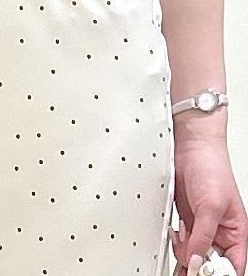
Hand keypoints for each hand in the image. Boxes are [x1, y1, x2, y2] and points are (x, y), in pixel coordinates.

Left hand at [169, 138, 247, 274]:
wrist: (191, 146)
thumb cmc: (211, 167)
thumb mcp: (210, 206)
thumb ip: (203, 237)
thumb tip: (197, 263)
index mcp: (236, 234)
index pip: (231, 267)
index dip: (217, 274)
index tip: (202, 272)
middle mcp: (219, 233)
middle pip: (209, 264)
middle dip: (197, 263)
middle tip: (187, 256)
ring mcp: (201, 227)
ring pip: (193, 254)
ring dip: (184, 251)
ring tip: (181, 235)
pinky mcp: (186, 220)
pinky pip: (181, 240)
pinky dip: (175, 240)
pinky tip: (174, 232)